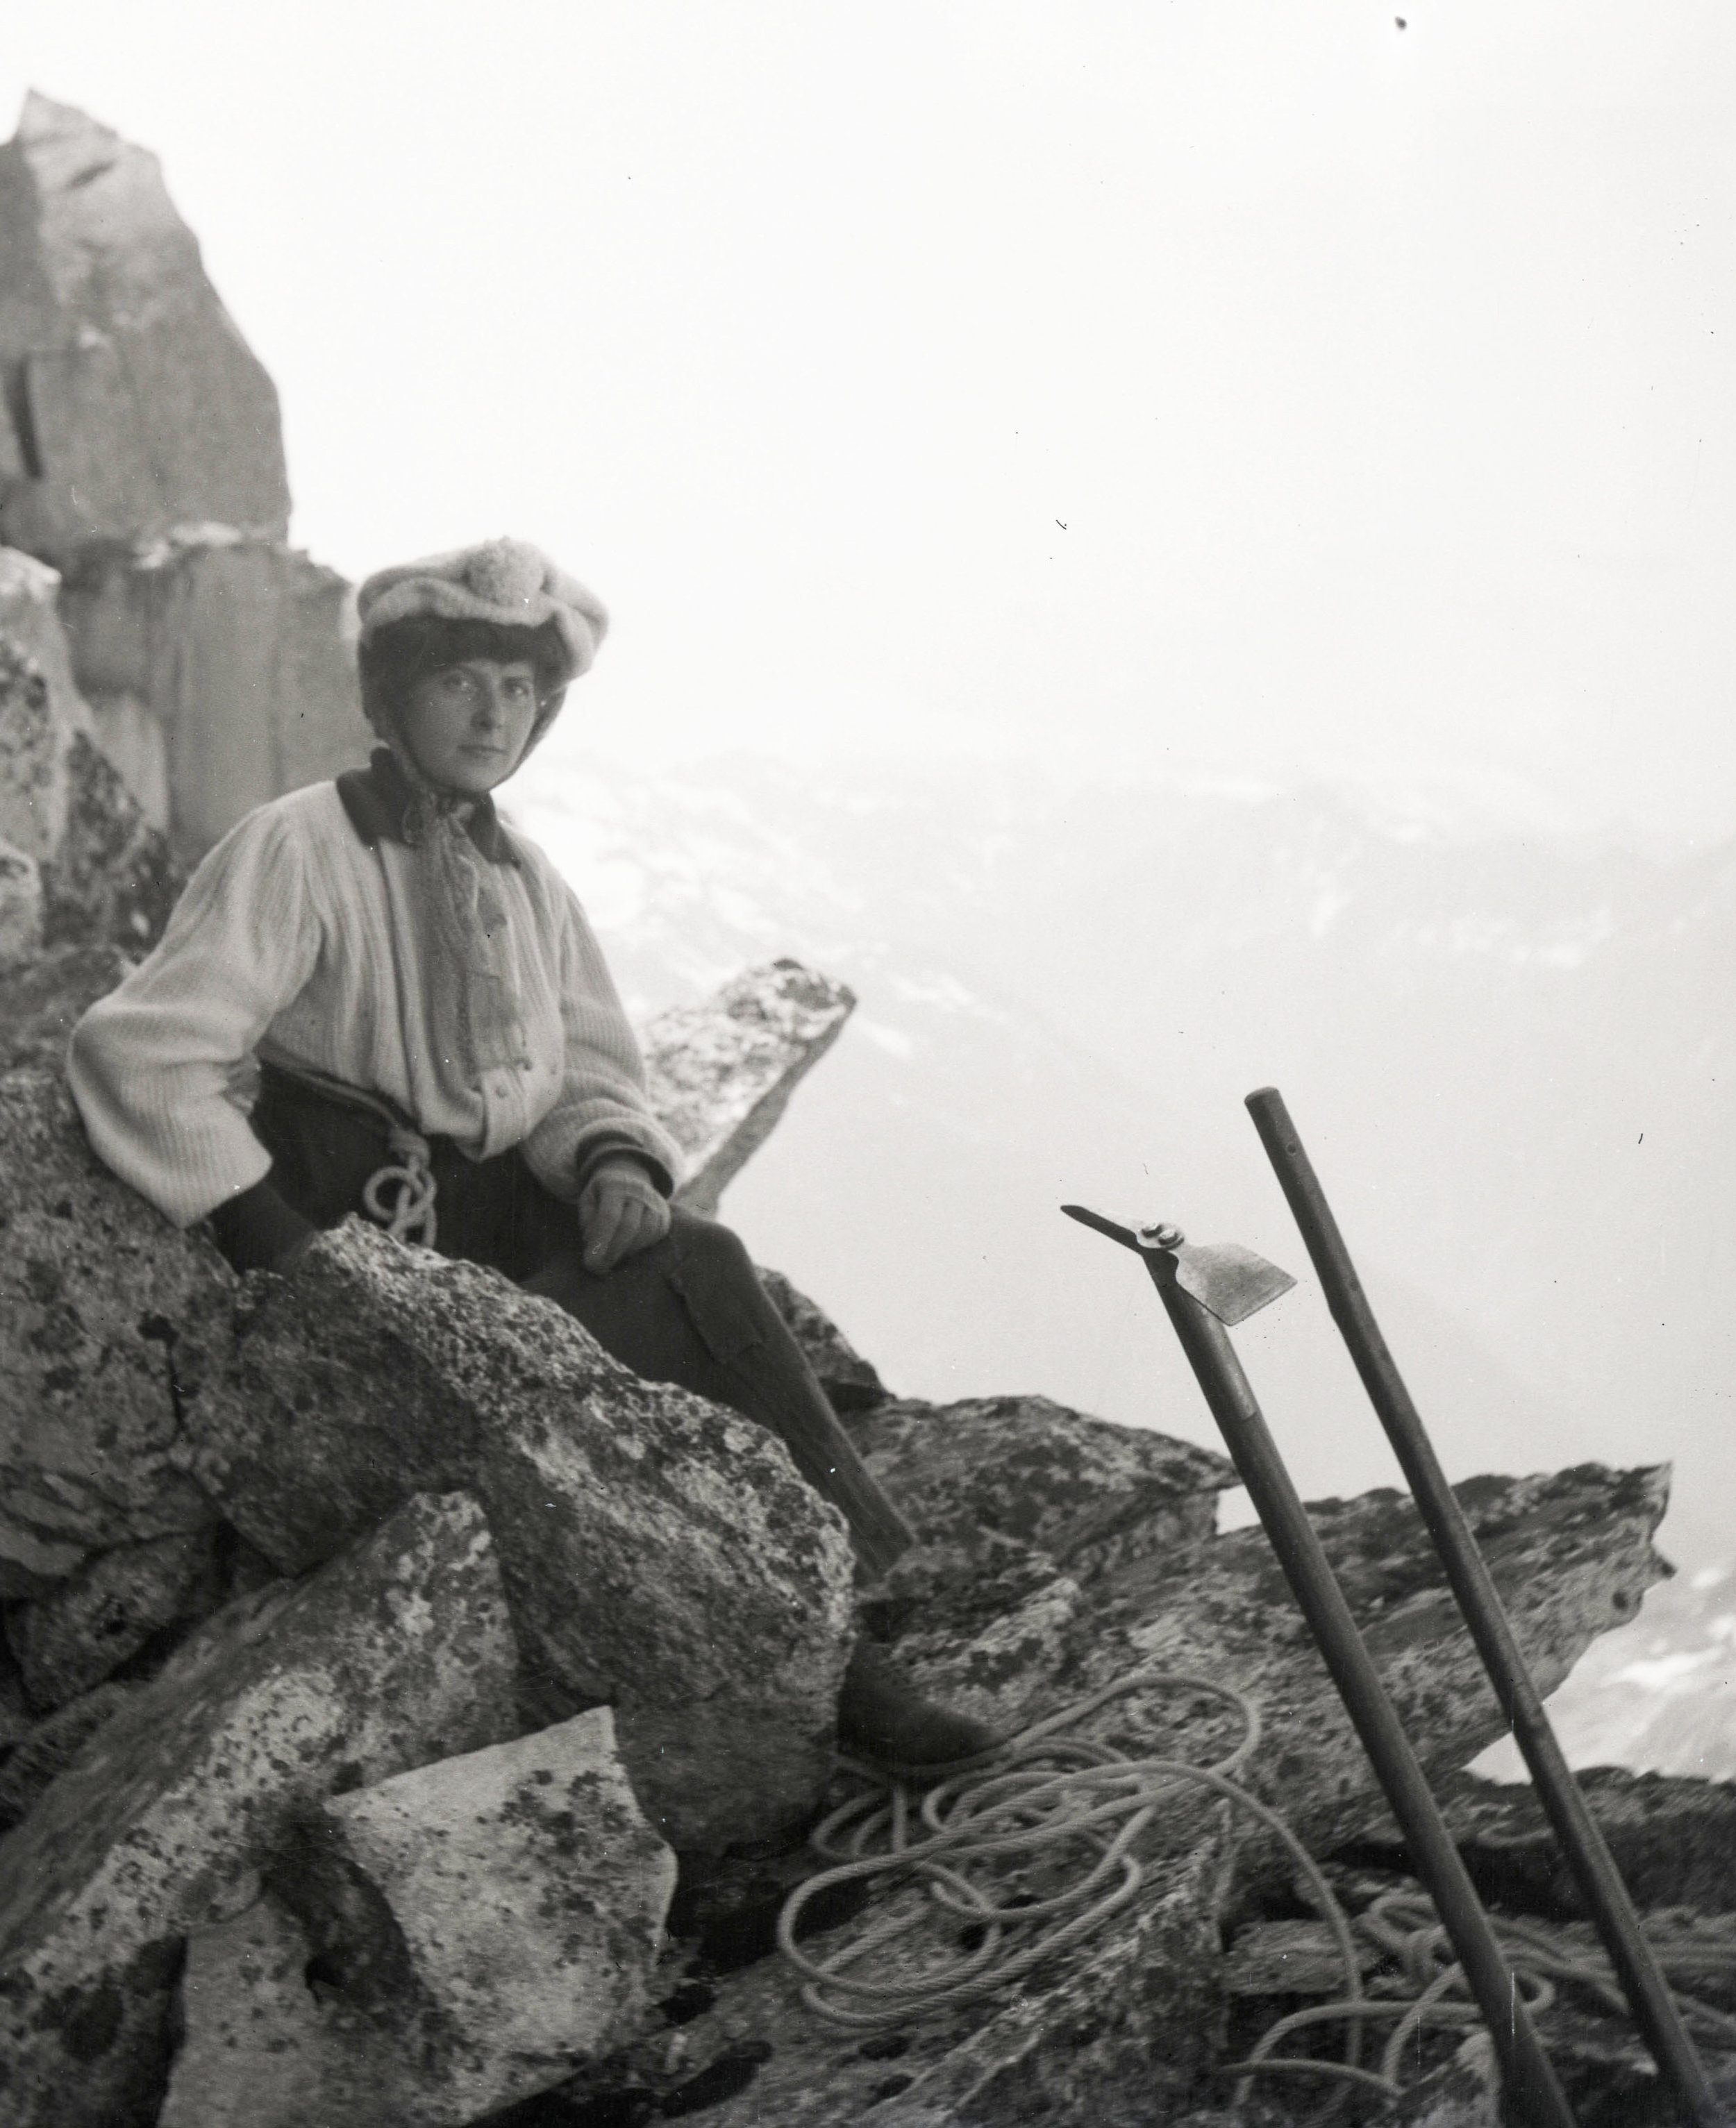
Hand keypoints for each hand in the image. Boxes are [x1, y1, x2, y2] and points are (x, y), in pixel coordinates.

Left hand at [577, 1159, 671, 1274]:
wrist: (630, 1173)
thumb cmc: (603, 1192)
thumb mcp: (588, 1198)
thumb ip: (587, 1219)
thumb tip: (591, 1243)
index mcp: (614, 1186)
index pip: (609, 1216)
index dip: (600, 1241)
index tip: (590, 1262)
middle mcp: (638, 1192)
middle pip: (629, 1226)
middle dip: (613, 1251)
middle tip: (600, 1269)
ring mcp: (655, 1202)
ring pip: (646, 1232)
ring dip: (628, 1251)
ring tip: (613, 1260)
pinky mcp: (665, 1214)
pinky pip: (656, 1234)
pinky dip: (642, 1246)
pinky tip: (628, 1251)